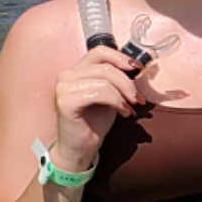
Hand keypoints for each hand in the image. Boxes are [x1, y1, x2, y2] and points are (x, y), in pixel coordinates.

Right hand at [49, 46, 150, 166]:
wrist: (80, 149)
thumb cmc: (94, 123)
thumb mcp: (109, 96)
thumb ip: (115, 80)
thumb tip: (135, 68)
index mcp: (76, 71)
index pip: (99, 52)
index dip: (120, 57)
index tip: (137, 68)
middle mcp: (66, 75)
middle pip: (105, 67)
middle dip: (127, 82)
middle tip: (138, 99)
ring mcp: (63, 87)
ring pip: (104, 79)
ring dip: (123, 94)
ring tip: (129, 108)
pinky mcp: (65, 102)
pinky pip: (99, 93)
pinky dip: (116, 101)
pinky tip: (122, 112)